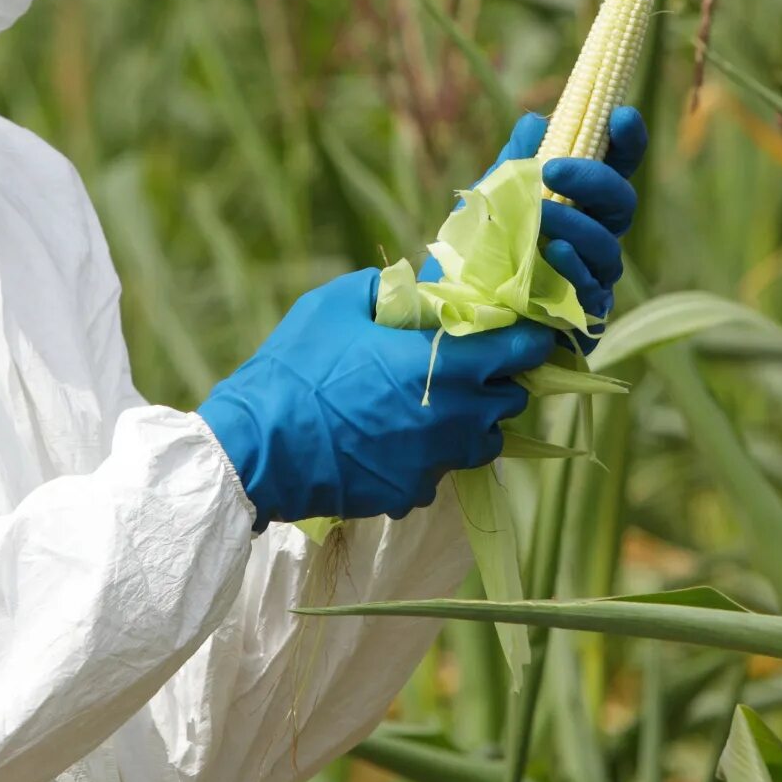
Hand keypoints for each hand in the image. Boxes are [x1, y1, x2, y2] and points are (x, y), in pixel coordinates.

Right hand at [196, 269, 554, 527]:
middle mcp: (453, 417)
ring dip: (473, 422)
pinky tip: (397, 440)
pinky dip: (431, 456)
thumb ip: (387, 289)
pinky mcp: (411, 492)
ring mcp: (434, 461)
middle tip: (467, 365)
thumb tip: (412, 289)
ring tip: (438, 405)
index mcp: (444, 364)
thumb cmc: (296, 368)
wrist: (255, 448)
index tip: (518, 331)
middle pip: (509, 400)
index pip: (520, 350)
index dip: (526, 338)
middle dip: (498, 381)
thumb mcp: (336, 304)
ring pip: (484, 442)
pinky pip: (441, 472)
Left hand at [425, 106, 646, 345]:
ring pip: (608, 248)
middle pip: (622, 203)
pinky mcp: (580, 315)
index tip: (621, 116)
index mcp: (579, 200)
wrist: (451, 310)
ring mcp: (590, 276)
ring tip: (541, 215)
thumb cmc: (478, 248)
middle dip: (595, 181)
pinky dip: (574, 269)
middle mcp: (593, 236)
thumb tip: (536, 122)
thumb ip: (515, 161)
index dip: (628, 140)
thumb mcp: (489, 197)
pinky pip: (591, 291)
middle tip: (555, 170)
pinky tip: (554, 254)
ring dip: (577, 225)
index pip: (616, 166)